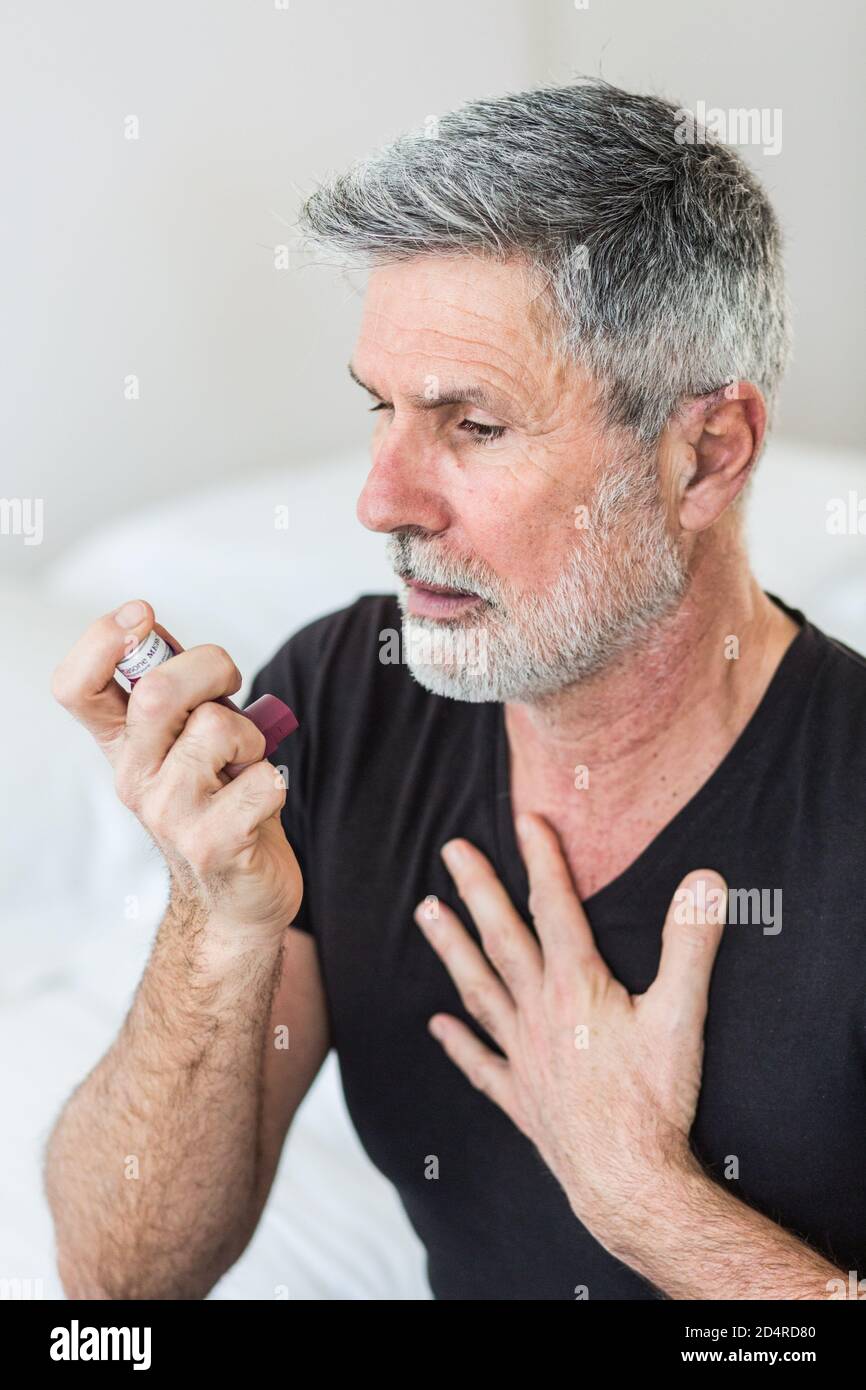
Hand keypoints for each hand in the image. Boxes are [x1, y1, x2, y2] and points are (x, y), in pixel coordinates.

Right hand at [52, 600, 302, 941]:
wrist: (237, 894)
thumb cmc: (221, 801)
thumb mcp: (188, 741)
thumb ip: (178, 693)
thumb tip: (158, 631)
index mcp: (122, 745)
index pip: (76, 687)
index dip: (100, 641)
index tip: (141, 616)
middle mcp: (135, 778)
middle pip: (158, 694)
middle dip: (212, 668)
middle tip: (230, 689)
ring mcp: (170, 815)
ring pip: (218, 728)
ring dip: (251, 736)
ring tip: (246, 763)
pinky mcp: (213, 845)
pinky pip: (263, 781)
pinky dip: (277, 782)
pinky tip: (262, 803)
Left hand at [414, 812, 725, 1248]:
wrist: (627, 1185)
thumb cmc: (655, 1102)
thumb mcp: (682, 1017)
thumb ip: (690, 945)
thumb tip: (705, 881)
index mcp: (577, 988)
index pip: (555, 908)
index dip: (543, 860)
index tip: (525, 818)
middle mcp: (539, 1014)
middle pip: (502, 938)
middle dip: (478, 890)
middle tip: (450, 849)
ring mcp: (524, 1056)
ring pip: (479, 988)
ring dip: (452, 948)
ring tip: (424, 912)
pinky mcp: (521, 1097)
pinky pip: (481, 1063)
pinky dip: (459, 1043)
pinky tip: (438, 1025)